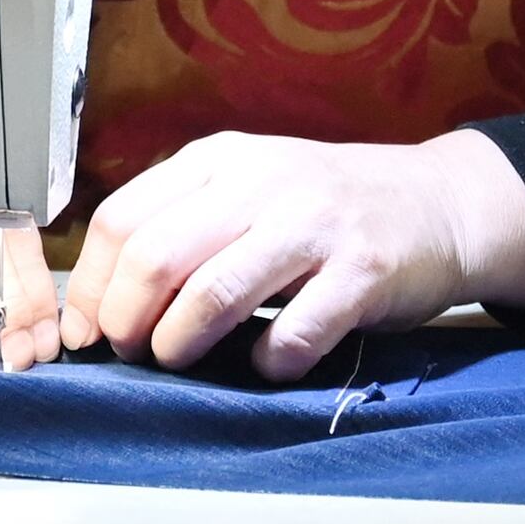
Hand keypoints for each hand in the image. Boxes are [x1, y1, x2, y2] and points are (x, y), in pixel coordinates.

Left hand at [63, 132, 524, 381]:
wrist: (436, 203)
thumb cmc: (322, 209)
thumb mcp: (246, 187)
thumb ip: (183, 223)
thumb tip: (104, 299)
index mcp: (218, 160)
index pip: (123, 219)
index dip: (93, 287)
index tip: (89, 331)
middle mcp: (261, 183)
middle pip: (156, 256)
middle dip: (127, 320)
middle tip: (133, 352)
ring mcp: (315, 225)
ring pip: (214, 294)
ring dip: (181, 344)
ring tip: (179, 360)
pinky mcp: (363, 272)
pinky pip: (295, 333)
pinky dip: (269, 362)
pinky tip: (267, 363)